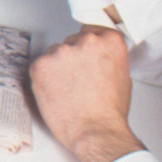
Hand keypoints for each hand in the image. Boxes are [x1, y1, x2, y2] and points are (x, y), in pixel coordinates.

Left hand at [29, 25, 143, 161]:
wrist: (95, 131)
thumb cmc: (109, 111)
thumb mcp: (121, 75)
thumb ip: (107, 57)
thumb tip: (96, 55)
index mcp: (109, 41)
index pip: (91, 30)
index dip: (86, 46)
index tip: (85, 55)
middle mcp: (86, 41)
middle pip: (72, 41)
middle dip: (72, 58)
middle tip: (77, 81)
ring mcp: (61, 51)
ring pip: (54, 53)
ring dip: (57, 68)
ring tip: (68, 90)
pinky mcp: (41, 64)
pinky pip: (39, 66)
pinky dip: (43, 78)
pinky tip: (56, 93)